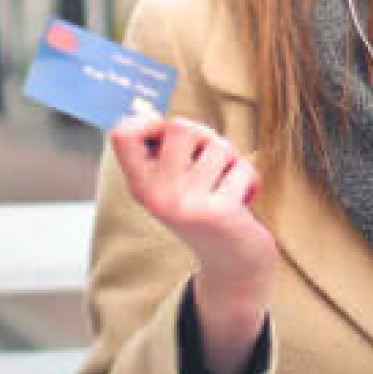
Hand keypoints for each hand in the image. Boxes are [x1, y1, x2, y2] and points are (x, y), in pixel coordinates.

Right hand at [111, 115, 275, 373]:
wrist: (234, 264)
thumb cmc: (208, 209)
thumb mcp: (176, 182)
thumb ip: (163, 150)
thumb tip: (143, 109)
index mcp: (141, 184)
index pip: (123, 134)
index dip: (147, 121)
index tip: (166, 132)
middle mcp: (156, 195)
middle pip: (181, 126)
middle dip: (206, 137)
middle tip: (212, 164)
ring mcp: (186, 204)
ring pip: (219, 145)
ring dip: (232, 161)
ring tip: (227, 187)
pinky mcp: (218, 211)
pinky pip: (242, 168)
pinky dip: (250, 180)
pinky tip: (242, 203)